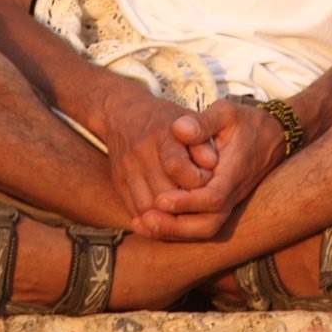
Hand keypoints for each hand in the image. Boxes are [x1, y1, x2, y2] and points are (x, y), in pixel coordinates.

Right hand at [100, 92, 216, 221]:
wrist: (124, 113)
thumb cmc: (166, 119)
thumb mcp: (188, 118)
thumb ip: (202, 139)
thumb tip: (213, 163)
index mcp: (161, 134)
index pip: (176, 166)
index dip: (197, 179)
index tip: (208, 179)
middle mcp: (140, 152)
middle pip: (162, 192)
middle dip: (185, 202)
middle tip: (199, 201)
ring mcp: (126, 169)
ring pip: (147, 207)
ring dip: (168, 215)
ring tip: (185, 210)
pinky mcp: (118, 182)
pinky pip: (135, 210)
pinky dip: (153, 218)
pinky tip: (168, 214)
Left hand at [130, 99, 286, 239]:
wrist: (273, 136)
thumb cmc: (246, 122)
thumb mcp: (226, 113)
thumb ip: (203, 121)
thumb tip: (178, 128)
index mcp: (234, 173)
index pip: (213, 198)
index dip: (186, 202)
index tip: (160, 198)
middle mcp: (232, 194)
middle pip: (208, 225)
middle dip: (176, 227)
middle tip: (147, 218)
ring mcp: (228, 202)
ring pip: (204, 230)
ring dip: (173, 231)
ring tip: (143, 222)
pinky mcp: (220, 205)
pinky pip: (200, 225)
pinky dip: (176, 227)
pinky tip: (151, 220)